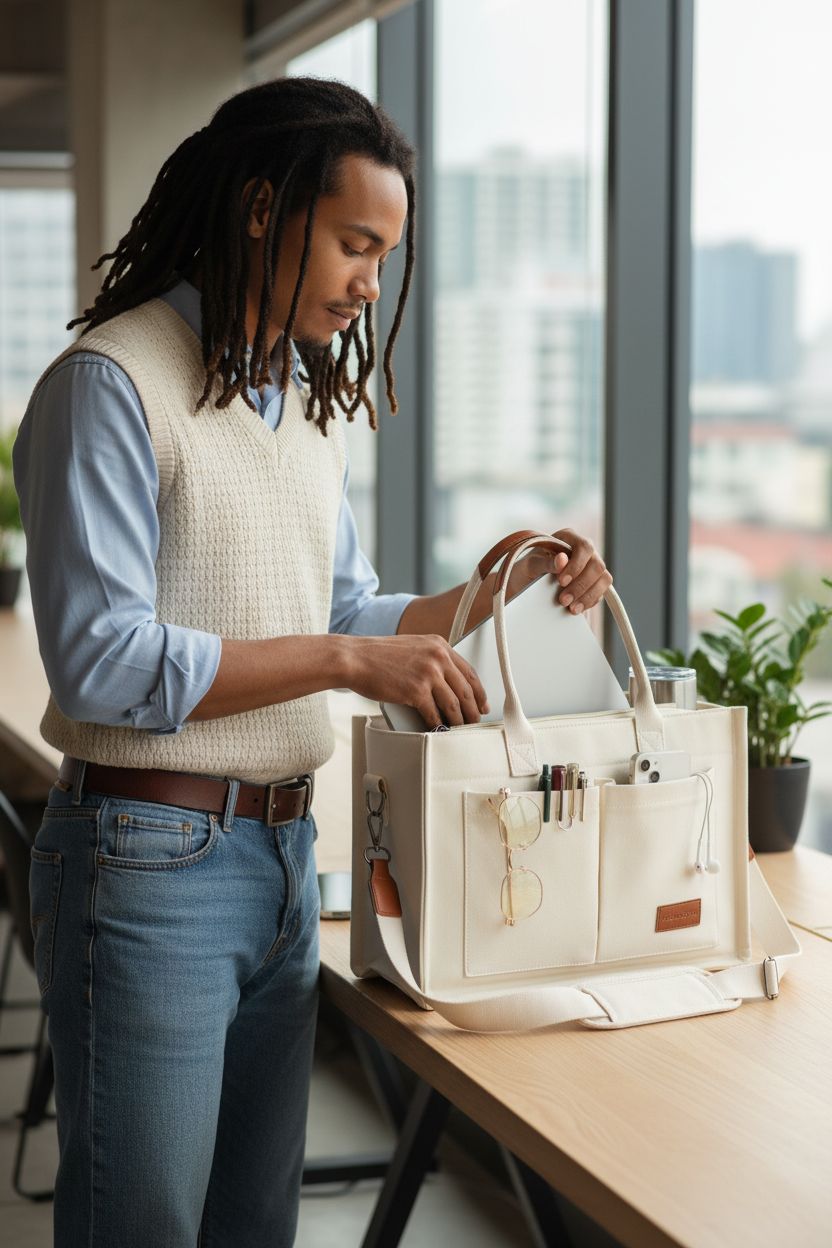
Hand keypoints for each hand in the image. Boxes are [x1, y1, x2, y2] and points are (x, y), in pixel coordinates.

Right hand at [343, 634, 488, 728]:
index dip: (479, 692)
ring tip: (459, 729)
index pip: (469, 672)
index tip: (482, 703)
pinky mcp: (416, 691)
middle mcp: (437, 657)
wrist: (355, 658)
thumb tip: (446, 683)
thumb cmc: (378, 655)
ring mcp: (428, 674)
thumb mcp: (413, 647)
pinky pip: (434, 714)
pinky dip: (438, 725)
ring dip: (458, 721)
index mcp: (439, 645)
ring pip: (453, 705)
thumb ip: (432, 659)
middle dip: (473, 710)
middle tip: (475, 721)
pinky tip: (439, 730)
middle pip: (466, 690)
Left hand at [521, 528, 611, 614]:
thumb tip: (562, 560)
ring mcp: (591, 566)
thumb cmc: (528, 568)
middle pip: (597, 565)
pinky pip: (601, 592)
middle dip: (581, 585)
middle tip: (563, 600)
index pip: (584, 547)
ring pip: (604, 579)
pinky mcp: (594, 583)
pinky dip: (590, 601)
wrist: (526, 583)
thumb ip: (546, 562)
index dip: (576, 565)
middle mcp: (585, 550)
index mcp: (569, 538)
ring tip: (571, 608)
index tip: (561, 581)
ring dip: (589, 595)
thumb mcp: (531, 564)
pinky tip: (576, 608)